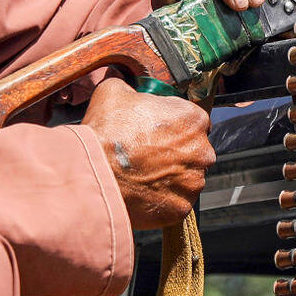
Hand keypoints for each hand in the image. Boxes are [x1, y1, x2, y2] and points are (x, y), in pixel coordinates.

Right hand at [83, 77, 215, 229]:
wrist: (93, 173)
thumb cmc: (106, 132)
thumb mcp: (113, 92)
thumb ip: (130, 87)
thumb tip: (127, 88)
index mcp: (193, 118)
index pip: (192, 119)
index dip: (172, 124)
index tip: (156, 131)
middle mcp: (202, 151)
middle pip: (193, 150)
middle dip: (174, 152)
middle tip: (146, 154)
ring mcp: (193, 182)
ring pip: (186, 178)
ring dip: (169, 176)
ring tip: (141, 175)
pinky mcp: (181, 208)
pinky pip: (174, 202)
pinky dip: (161, 199)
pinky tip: (141, 191)